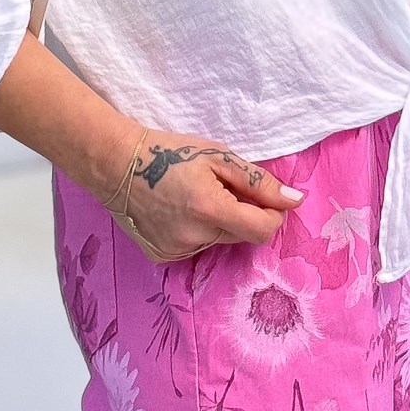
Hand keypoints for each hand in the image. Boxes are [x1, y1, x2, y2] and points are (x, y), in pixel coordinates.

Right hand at [96, 122, 303, 263]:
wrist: (115, 164)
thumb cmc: (169, 153)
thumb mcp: (218, 156)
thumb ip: (258, 181)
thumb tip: (294, 200)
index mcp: (212, 210)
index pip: (262, 230)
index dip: (271, 214)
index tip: (264, 198)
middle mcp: (195, 238)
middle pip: (240, 235)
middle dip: (240, 213)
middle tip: (220, 187)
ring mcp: (177, 251)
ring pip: (217, 241)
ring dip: (216, 223)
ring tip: (192, 197)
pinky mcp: (162, 257)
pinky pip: (194, 247)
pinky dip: (194, 231)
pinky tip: (176, 211)